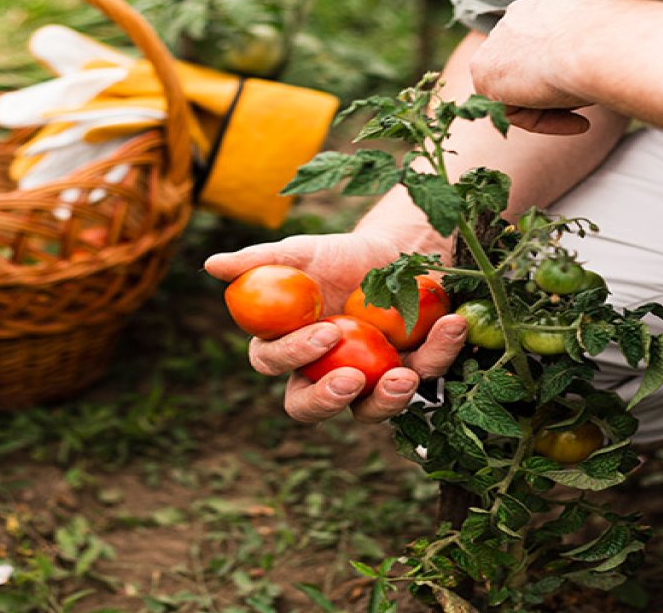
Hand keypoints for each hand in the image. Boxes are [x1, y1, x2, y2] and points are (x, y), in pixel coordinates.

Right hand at [204, 232, 466, 422]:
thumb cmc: (340, 256)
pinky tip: (451, 324)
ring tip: (407, 376)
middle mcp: (322, 374)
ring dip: (389, 399)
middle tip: (352, 380)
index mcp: (287, 348)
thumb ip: (260, 261)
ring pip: (370, 411)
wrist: (398, 251)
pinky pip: (426, 377)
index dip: (293, 355)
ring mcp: (369, 382)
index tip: (324, 332)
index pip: (274, 363)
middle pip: (310, 407)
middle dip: (328, 400)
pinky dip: (440, 352)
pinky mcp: (413, 376)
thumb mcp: (304, 252)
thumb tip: (211, 265)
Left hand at [470, 0, 640, 133]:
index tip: (590, 84)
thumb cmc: (625, 33)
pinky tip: (579, 121)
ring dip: (554, 106)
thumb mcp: (621, 23)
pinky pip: (512, 111)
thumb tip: (627, 47)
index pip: (545, 41)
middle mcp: (517, 16)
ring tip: (587, 109)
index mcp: (548, 4)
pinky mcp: (485, 73)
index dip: (566, 70)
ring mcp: (497, 43)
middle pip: (528, 67)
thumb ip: (605, 35)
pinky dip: (544, 122)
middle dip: (554, 89)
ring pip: (521, 90)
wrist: (605, 43)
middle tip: (587, 105)